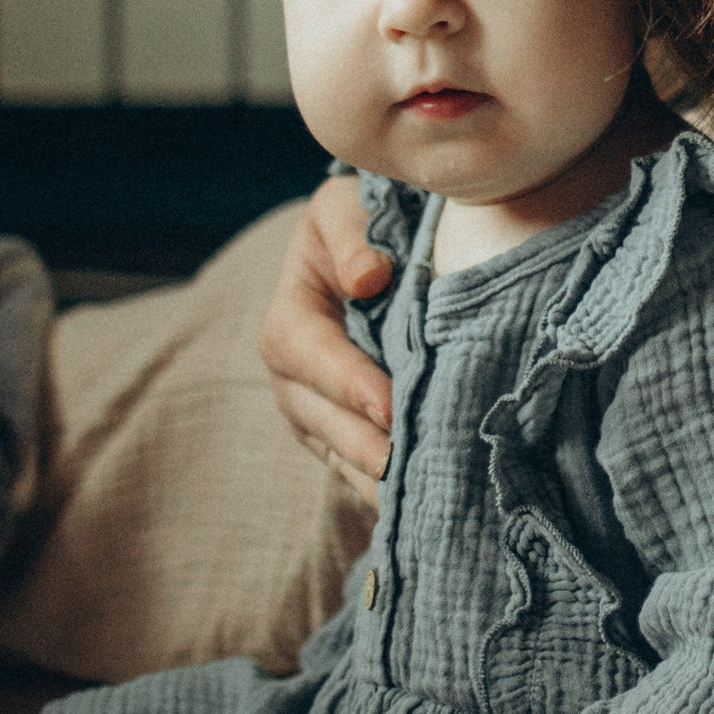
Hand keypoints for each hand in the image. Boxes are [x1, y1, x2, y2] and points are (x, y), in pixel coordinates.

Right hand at [260, 178, 392, 505]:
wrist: (365, 249)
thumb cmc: (357, 223)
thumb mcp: (344, 209)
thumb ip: (353, 237)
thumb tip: (368, 276)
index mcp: (289, 321)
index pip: (314, 356)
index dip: (348, 382)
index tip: (387, 406)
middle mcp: (292, 377)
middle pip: (324, 418)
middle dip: (365, 445)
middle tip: (408, 466)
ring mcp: (314, 414)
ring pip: (340, 454)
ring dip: (376, 477)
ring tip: (420, 497)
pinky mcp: (342, 437)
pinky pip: (359, 470)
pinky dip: (386, 488)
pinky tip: (425, 504)